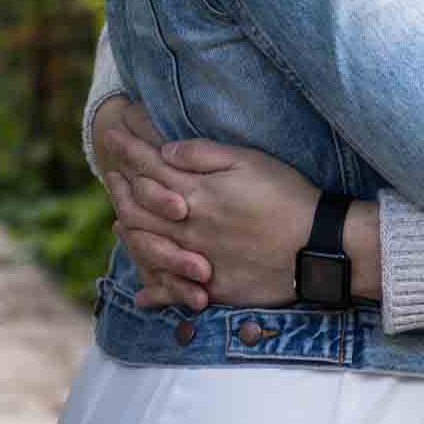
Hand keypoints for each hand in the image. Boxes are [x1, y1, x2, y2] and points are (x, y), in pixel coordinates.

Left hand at [106, 140, 320, 309]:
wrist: (315, 246)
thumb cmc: (286, 195)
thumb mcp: (248, 161)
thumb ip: (204, 155)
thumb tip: (167, 150)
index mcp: (197, 193)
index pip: (151, 167)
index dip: (129, 150)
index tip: (113, 133)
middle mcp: (189, 228)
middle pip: (141, 207)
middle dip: (120, 187)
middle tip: (108, 172)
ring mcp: (198, 259)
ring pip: (149, 247)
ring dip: (130, 231)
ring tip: (117, 220)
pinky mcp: (213, 287)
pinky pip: (173, 289)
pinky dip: (153, 287)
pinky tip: (143, 290)